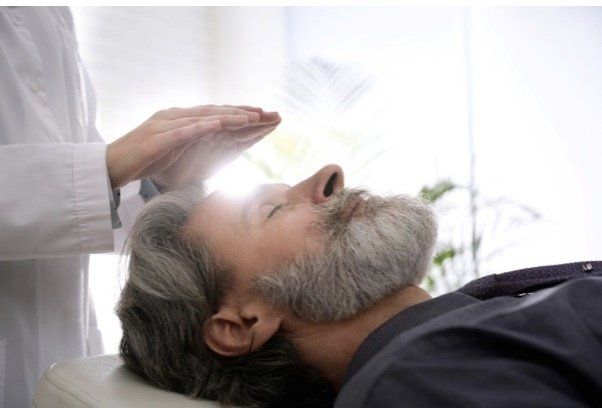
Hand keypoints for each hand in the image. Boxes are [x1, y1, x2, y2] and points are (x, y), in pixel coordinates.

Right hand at [106, 105, 273, 188]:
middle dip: (243, 112)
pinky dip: (201, 126)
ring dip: (229, 117)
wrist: (111, 166)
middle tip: (268, 113)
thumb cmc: (143, 160)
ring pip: (203, 118)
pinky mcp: (156, 138)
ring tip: (252, 117)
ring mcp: (165, 125)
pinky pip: (183, 130)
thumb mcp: (174, 150)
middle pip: (215, 112)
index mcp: (181, 120)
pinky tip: (218, 124)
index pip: (216, 115)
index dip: (240, 114)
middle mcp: (175, 117)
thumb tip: (213, 143)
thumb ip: (192, 142)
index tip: (264, 116)